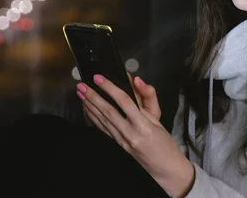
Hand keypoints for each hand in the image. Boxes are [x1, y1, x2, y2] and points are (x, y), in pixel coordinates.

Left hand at [76, 75, 194, 197]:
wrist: (166, 169)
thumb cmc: (165, 144)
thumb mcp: (158, 119)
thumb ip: (147, 98)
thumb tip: (135, 80)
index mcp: (143, 125)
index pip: (124, 102)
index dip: (110, 88)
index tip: (99, 77)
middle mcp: (130, 134)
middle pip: (108, 111)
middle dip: (93, 96)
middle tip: (82, 85)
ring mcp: (122, 142)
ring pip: (102, 121)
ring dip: (90, 106)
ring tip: (80, 94)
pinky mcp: (117, 146)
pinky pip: (103, 130)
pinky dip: (93, 118)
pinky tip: (87, 110)